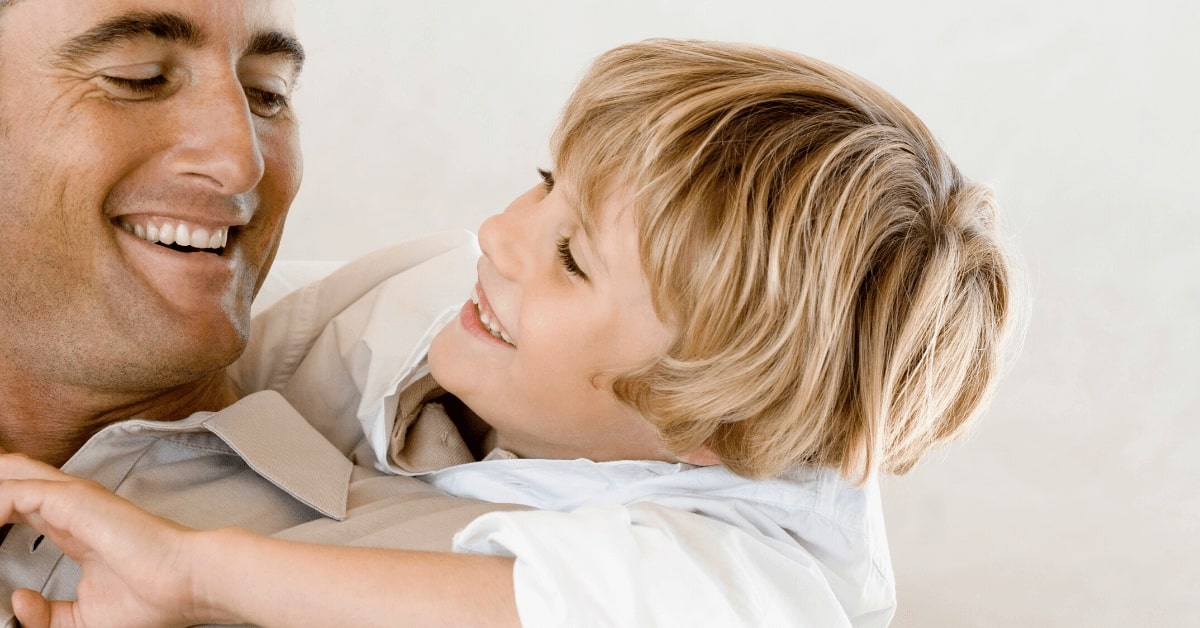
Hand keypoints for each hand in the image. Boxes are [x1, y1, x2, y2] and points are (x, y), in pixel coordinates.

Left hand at [0, 454, 216, 627]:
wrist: (185, 584)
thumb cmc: (151, 599)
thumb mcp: (81, 620)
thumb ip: (45, 615)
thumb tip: (17, 600)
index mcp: (74, 528)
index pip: (22, 506)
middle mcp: (71, 507)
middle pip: (16, 476)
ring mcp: (72, 498)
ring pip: (12, 472)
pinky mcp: (71, 499)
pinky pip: (11, 492)